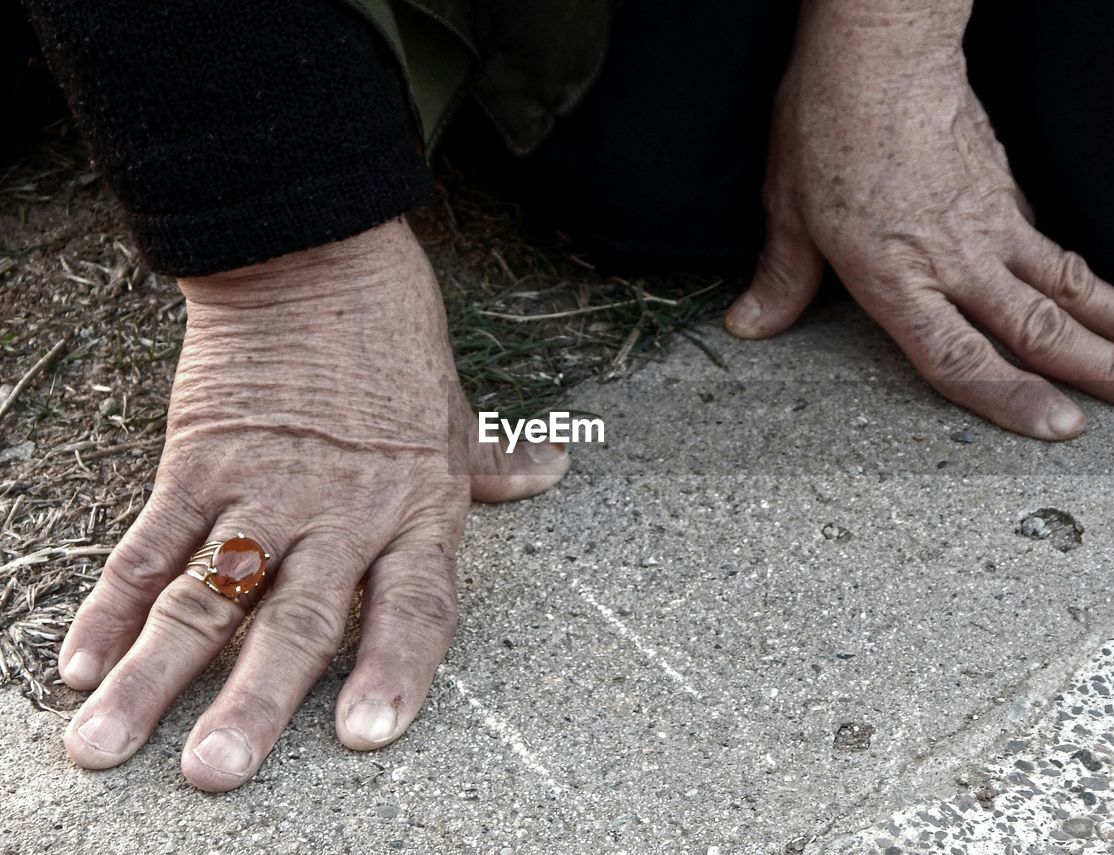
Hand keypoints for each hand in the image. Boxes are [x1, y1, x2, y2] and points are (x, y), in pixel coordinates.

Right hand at [57, 219, 567, 790]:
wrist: (317, 259)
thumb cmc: (394, 342)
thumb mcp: (452, 411)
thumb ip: (490, 462)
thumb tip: (549, 472)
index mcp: (415, 510)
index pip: (415, 607)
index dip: (393, 671)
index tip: (365, 736)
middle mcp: (343, 513)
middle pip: (298, 621)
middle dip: (254, 702)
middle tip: (217, 774)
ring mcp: (265, 489)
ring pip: (209, 594)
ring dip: (154, 673)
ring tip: (106, 743)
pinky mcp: (200, 460)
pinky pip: (152, 541)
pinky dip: (113, 601)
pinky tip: (78, 663)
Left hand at [725, 2, 1113, 439]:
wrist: (878, 50)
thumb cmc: (828, 124)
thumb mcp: (787, 209)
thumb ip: (782, 279)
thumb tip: (750, 324)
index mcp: (895, 275)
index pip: (959, 358)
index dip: (1010, 400)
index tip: (1060, 427)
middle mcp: (954, 258)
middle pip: (1039, 328)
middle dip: (1103, 370)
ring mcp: (990, 222)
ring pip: (1067, 285)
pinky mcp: (1006, 190)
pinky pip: (1053, 246)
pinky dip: (1089, 277)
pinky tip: (1111, 298)